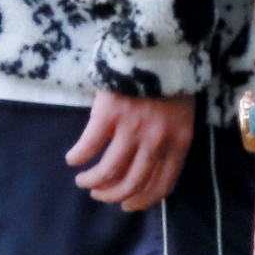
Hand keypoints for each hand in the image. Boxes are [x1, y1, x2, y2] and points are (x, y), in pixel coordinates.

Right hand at [66, 91, 193, 212]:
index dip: (142, 201)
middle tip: (99, 194)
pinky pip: (89, 145)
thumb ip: (169, 142)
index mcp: (179, 144)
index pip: (161, 185)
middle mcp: (157, 142)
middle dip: (114, 195)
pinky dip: (78, 157)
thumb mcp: (182, 117)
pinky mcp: (109, 114)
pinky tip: (72, 158)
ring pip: (109, 171)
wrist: (160, 49)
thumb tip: (148, 169)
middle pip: (133, 183)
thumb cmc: (172, 83)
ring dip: (93, 181)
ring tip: (83, 180)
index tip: (127, 205)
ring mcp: (132, 129)